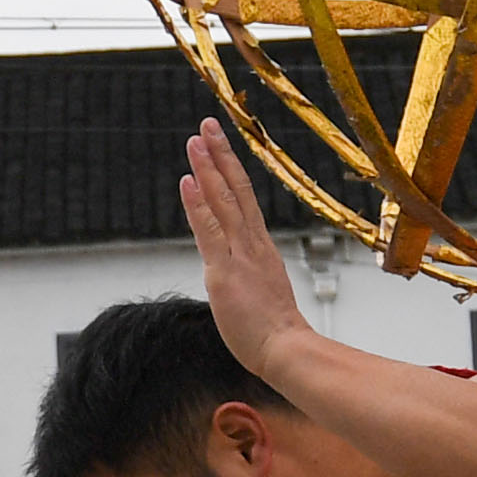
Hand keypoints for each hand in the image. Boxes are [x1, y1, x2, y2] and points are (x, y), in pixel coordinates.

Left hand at [178, 118, 306, 377]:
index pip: (245, 201)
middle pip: (236, 190)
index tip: (221, 147)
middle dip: (220, 155)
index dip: (232, 171)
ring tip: (195, 140)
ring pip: (223, 202)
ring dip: (207, 169)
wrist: (287, 351)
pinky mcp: (224, 272)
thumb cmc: (277, 335)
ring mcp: (239, 256)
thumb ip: (252, 281)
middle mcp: (252, 245)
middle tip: (208, 125)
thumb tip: (241, 282)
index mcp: (261, 249)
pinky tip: (189, 180)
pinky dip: (198, 204)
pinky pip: (209, 231)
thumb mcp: (264, 297)